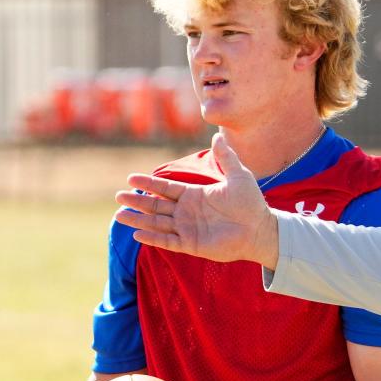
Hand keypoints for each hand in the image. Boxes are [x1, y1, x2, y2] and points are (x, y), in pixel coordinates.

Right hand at [114, 132, 277, 265]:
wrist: (261, 229)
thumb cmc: (251, 204)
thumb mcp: (238, 176)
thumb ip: (225, 158)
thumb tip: (217, 136)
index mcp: (194, 196)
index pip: (166, 189)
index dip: (149, 184)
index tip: (131, 178)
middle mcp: (187, 212)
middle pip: (157, 206)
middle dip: (138, 201)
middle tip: (119, 196)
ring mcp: (188, 229)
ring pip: (158, 224)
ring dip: (139, 220)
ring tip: (121, 215)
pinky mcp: (192, 245)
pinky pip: (169, 242)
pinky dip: (154, 238)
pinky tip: (138, 234)